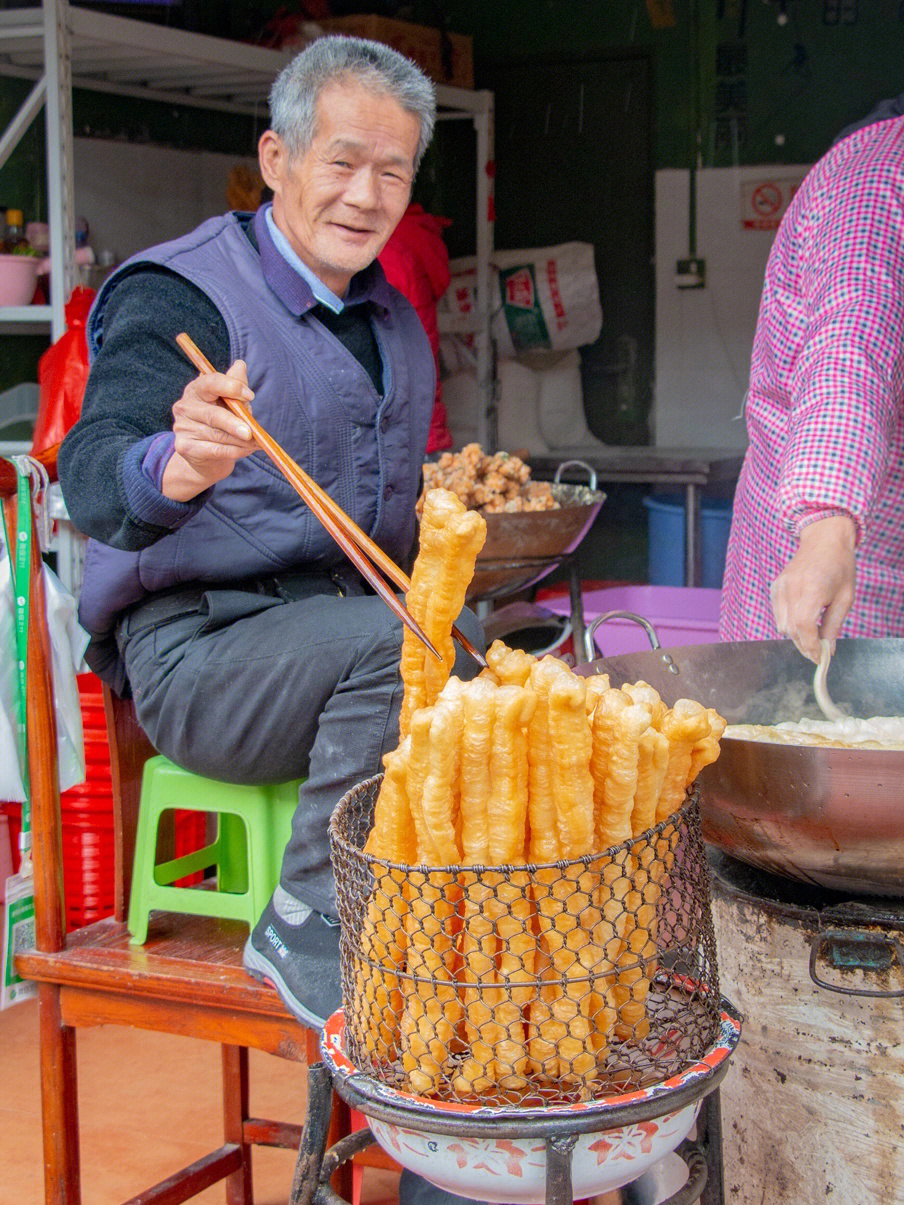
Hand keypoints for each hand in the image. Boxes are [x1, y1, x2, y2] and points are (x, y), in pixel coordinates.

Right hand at [162, 360, 256, 500]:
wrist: (207, 455)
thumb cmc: (222, 423)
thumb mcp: (231, 402)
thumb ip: (235, 385)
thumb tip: (240, 365)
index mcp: (196, 389)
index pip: (210, 383)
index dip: (231, 387)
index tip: (250, 396)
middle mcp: (184, 406)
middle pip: (213, 414)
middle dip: (235, 423)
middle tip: (251, 432)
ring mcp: (182, 427)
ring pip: (216, 435)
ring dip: (240, 441)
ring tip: (255, 443)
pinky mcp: (184, 447)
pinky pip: (214, 450)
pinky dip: (234, 451)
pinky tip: (246, 450)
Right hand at [770, 514, 856, 661]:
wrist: (824, 540)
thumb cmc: (839, 567)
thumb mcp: (845, 598)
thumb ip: (833, 625)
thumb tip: (828, 650)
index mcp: (811, 589)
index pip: (803, 627)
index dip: (810, 646)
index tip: (819, 658)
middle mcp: (791, 588)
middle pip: (791, 629)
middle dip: (804, 645)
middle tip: (817, 653)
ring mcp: (780, 586)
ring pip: (782, 625)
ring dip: (796, 635)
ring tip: (812, 634)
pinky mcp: (775, 586)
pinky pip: (778, 614)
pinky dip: (788, 622)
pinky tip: (802, 618)